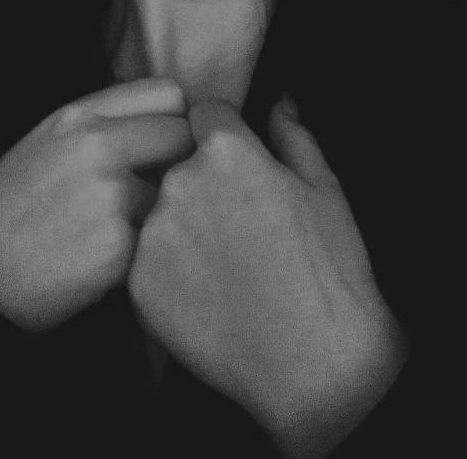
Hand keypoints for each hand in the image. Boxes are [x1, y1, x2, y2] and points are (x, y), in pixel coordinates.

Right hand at [0, 78, 192, 330]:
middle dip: (180, 162)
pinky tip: (111, 259)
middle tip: (157, 189)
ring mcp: (110, 195)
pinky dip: (145, 250)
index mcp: (79, 114)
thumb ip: (106, 123)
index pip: (168, 92)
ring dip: (161, 211)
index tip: (165, 144)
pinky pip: (159, 238)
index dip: (174, 119)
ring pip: (175, 192)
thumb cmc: (11, 209)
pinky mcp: (118, 246)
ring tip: (121, 230)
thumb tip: (174, 121)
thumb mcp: (48, 141)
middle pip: (184, 136)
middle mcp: (97, 145)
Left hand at [128, 98, 407, 457]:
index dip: (220, 133)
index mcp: (227, 151)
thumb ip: (292, 136)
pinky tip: (205, 290)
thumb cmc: (329, 271)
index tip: (233, 160)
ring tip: (222, 262)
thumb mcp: (325, 188)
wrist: (312, 361)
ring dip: (181, 225)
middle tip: (236, 221)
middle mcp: (180, 183)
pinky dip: (167, 269)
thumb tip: (277, 104)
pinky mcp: (138, 282)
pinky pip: (146, 258)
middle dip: (201, 181)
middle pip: (178, 163)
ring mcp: (154, 234)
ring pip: (159, 211)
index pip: (203, 113)